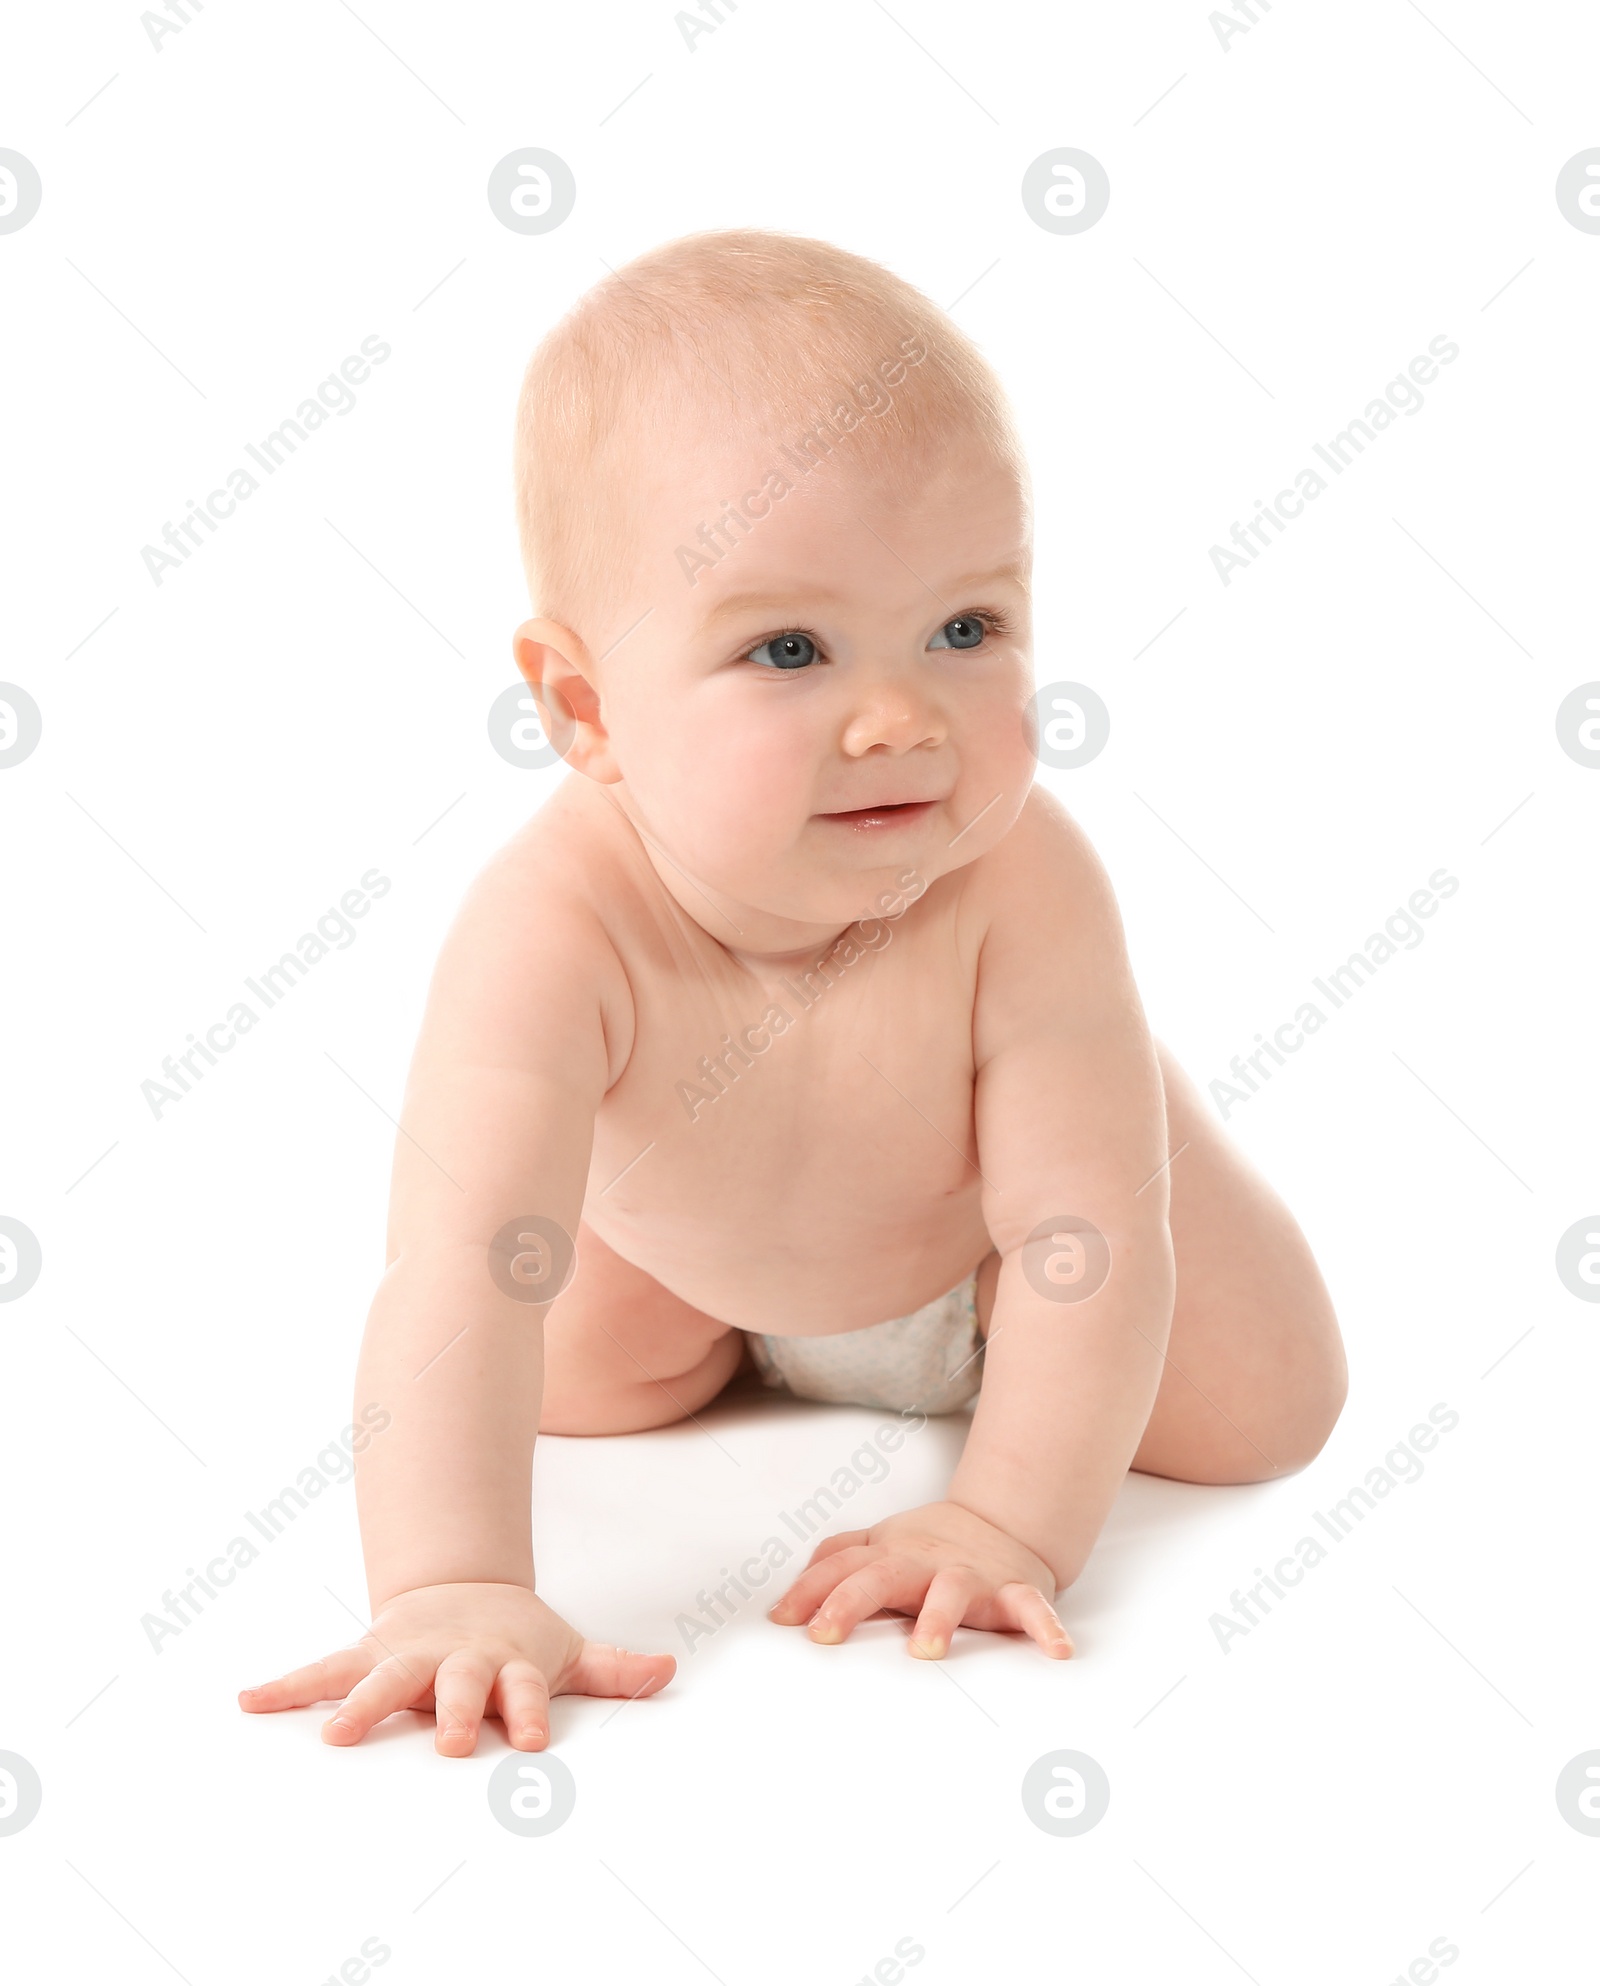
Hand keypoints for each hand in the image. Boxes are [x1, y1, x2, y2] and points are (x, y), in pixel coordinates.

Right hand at [238, 1582, 673, 1754]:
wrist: (462, 1589)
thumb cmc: (515, 1639)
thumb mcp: (564, 1651)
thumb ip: (611, 1669)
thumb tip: (667, 1672)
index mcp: (505, 1663)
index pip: (522, 1689)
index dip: (529, 1712)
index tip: (533, 1742)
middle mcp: (455, 1659)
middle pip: (455, 1684)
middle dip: (453, 1711)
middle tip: (448, 1744)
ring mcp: (408, 1655)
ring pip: (383, 1678)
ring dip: (360, 1705)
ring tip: (333, 1736)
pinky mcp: (369, 1654)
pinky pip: (323, 1670)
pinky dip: (288, 1685)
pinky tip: (250, 1700)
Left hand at [766, 1501, 1072, 1659]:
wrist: (1000, 1523)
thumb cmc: (926, 1547)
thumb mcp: (876, 1545)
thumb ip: (833, 1564)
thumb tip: (780, 1603)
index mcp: (889, 1555)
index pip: (842, 1568)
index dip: (811, 1592)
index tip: (783, 1621)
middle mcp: (924, 1563)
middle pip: (882, 1576)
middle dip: (851, 1601)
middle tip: (824, 1633)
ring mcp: (970, 1576)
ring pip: (953, 1591)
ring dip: (939, 1617)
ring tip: (925, 1649)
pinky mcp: (1013, 1590)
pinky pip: (1032, 1608)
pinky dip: (1045, 1627)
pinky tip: (1056, 1651)